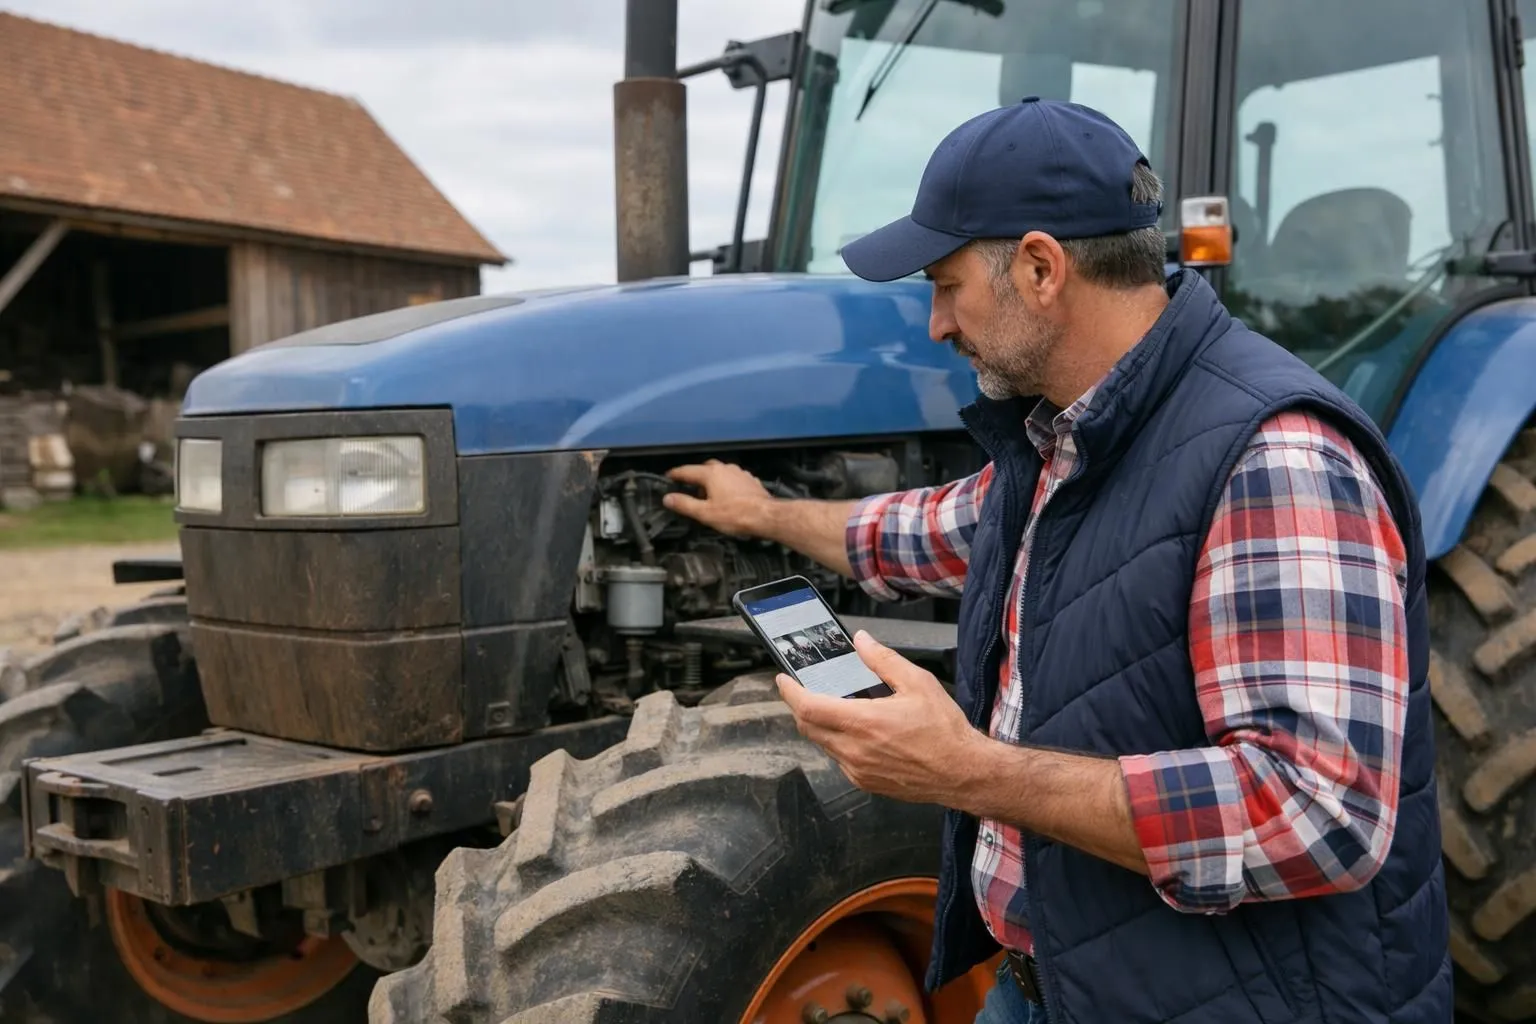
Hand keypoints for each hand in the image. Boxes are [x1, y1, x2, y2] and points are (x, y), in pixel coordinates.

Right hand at [662, 460, 774, 537]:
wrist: (766, 516)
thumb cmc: (735, 515)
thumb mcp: (705, 513)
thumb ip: (684, 504)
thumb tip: (668, 498)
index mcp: (711, 474)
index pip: (687, 471)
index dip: (675, 474)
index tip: (668, 476)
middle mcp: (725, 468)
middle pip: (705, 467)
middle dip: (696, 475)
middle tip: (689, 487)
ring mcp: (740, 473)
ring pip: (721, 471)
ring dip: (712, 479)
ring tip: (708, 493)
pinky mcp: (750, 480)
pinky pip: (734, 478)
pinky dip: (726, 483)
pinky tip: (728, 494)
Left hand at [775, 630, 987, 806]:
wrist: (963, 772)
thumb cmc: (944, 731)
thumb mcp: (918, 683)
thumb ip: (883, 660)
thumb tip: (861, 641)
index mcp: (864, 722)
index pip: (809, 707)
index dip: (790, 692)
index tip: (783, 680)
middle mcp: (855, 750)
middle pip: (808, 727)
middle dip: (801, 707)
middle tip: (805, 690)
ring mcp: (858, 770)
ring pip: (823, 744)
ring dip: (820, 725)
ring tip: (835, 708)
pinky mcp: (866, 783)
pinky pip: (839, 759)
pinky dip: (839, 743)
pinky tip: (859, 732)